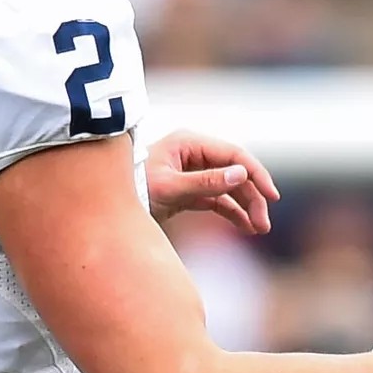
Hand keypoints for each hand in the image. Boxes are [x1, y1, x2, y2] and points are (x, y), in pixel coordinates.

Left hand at [144, 131, 280, 232]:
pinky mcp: (189, 191)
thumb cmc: (131, 190)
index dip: (256, 174)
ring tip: (259, 229)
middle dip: (253, 197)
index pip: (233, 155)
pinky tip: (245, 227)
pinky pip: (218, 200)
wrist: (102, 209)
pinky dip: (232, 212)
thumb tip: (241, 175)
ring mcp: (192, 173)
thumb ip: (205, 182)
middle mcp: (194, 155)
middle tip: (264, 224)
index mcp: (189, 143)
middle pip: (235, 173)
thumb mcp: (168, 188)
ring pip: (230, 188)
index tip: (271, 196)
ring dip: (246, 207)